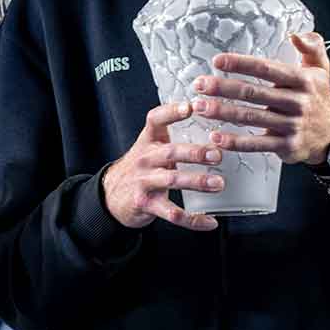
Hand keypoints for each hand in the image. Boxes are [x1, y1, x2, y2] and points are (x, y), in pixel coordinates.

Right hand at [101, 102, 225, 230]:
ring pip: (172, 180)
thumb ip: (170, 136)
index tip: (190, 107)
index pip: (156, 120)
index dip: (172, 112)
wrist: (111, 195)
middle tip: (217, 154)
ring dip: (197, 182)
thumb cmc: (141, 168)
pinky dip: (193, 219)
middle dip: (195, 153)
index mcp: (148, 141)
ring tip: (218, 183)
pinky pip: (172, 213)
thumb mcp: (149, 147)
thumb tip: (204, 119)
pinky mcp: (146, 204)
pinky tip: (209, 221)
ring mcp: (144, 182)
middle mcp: (145, 159)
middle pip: (170, 152)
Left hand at [194, 32, 329, 164]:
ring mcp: (291, 125)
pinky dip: (235, 142)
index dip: (241, 64)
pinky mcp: (286, 146)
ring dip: (222, 112)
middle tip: (199, 84)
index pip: (266, 69)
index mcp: (302, 80)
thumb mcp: (321, 68)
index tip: (217, 60)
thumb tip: (295, 34)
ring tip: (199, 107)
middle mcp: (297, 102)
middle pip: (253, 93)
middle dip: (223, 88)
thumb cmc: (318, 96)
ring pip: (251, 118)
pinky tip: (215, 137)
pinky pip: (257, 144)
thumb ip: (312, 46)